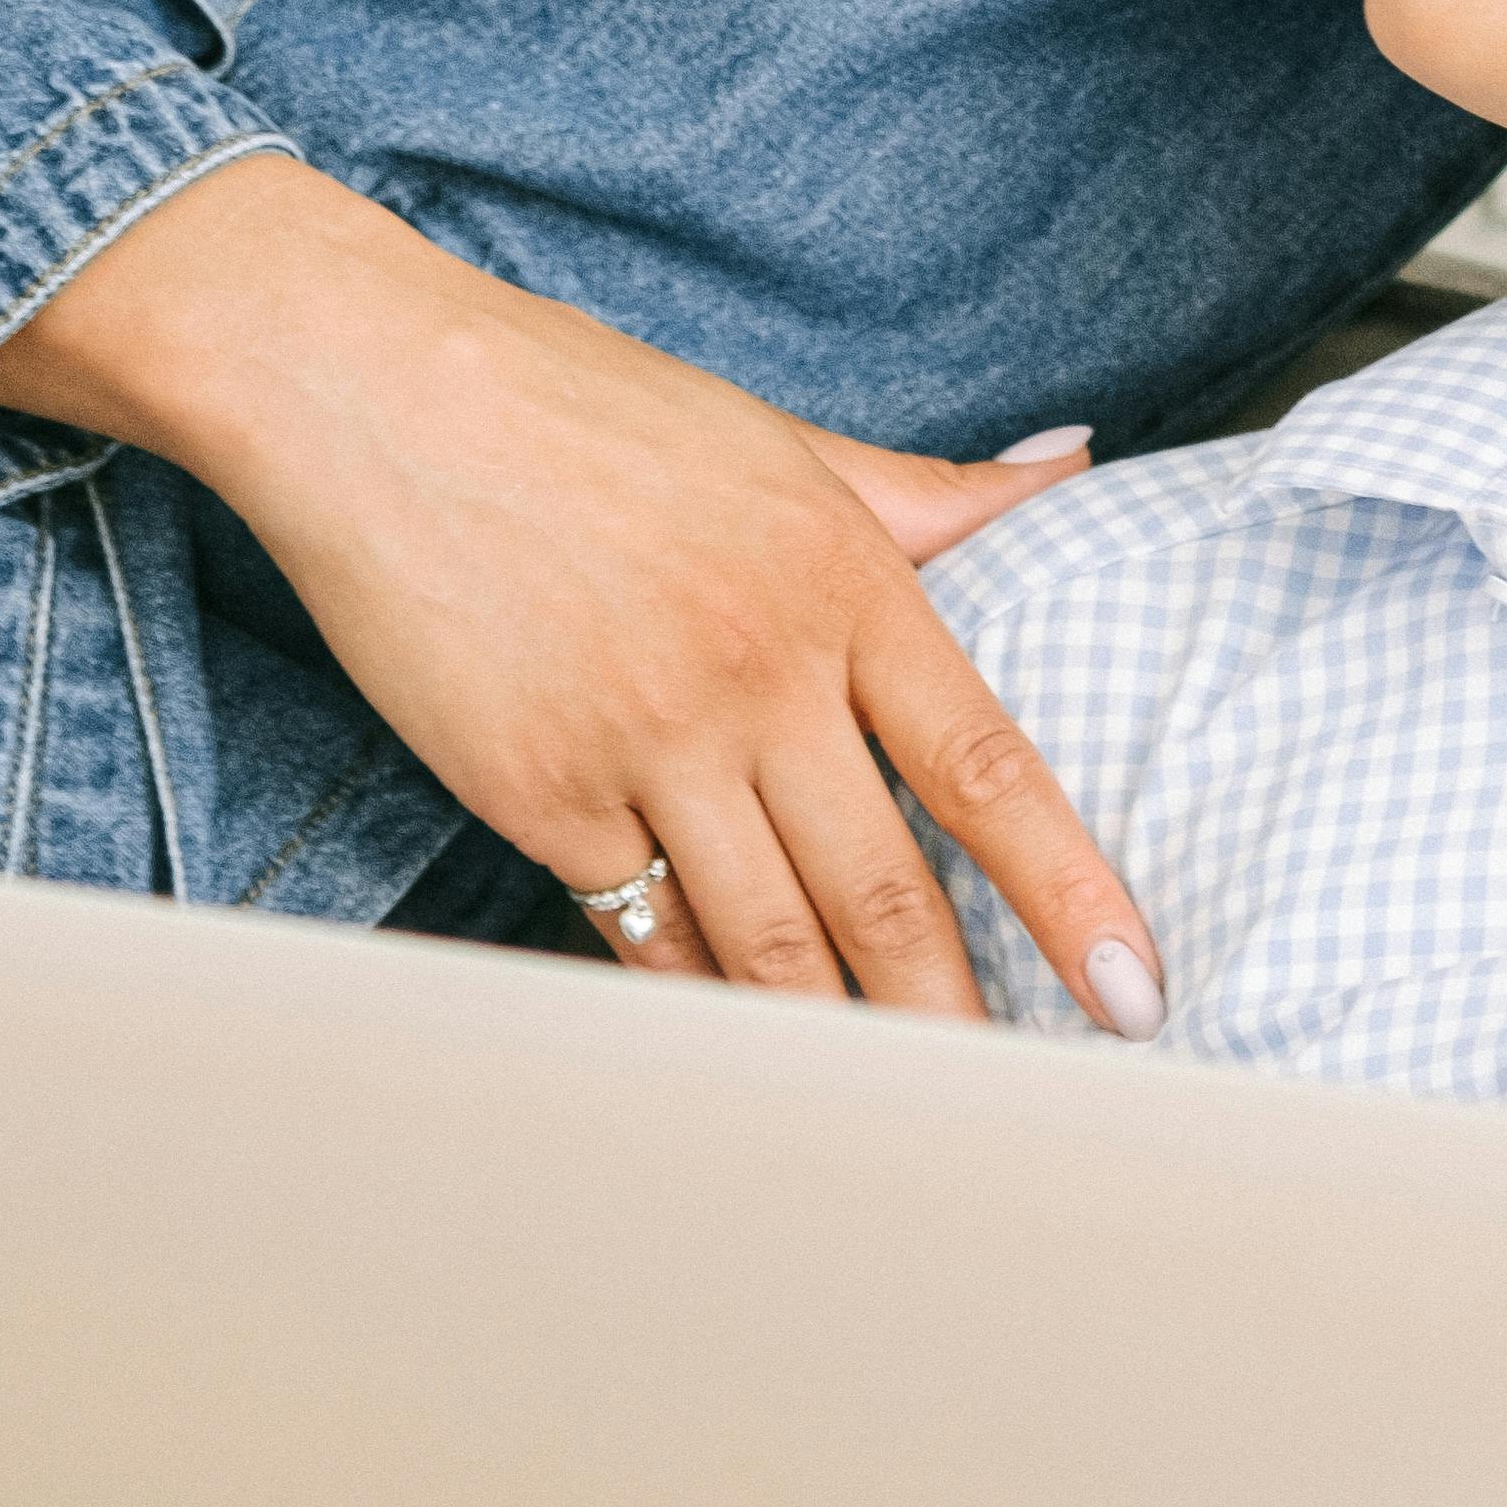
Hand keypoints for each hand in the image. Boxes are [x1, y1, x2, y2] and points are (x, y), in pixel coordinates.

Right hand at [0, 160, 1150, 1029]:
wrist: (370, 388)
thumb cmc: (581, 405)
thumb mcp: (779, 440)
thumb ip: (930, 494)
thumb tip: (1071, 468)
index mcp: (840, 581)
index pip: (989, 770)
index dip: (1072, 895)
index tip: (1135, 992)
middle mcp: (757, 671)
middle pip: (885, 896)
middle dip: (960, 1023)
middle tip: (1022, 1109)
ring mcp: (644, 741)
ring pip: (767, 942)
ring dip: (838, 1043)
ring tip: (901, 1117)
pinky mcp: (537, 795)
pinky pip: (643, 936)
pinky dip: (701, 1001)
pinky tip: (747, 1051)